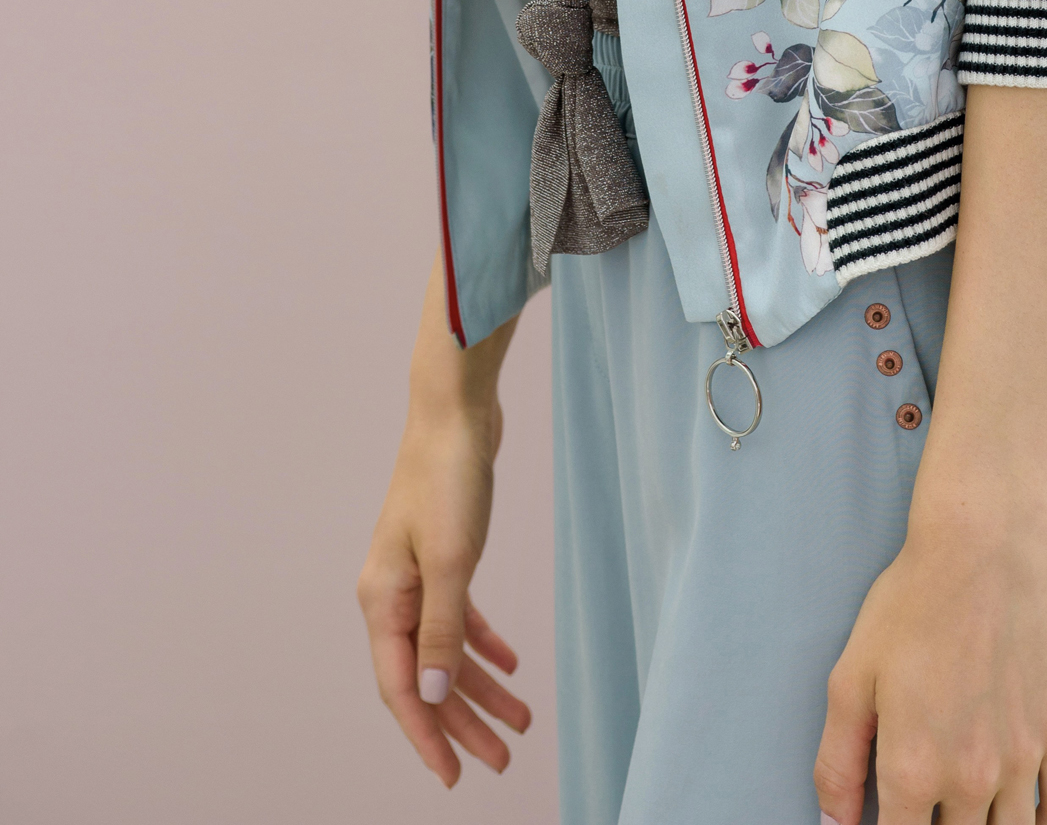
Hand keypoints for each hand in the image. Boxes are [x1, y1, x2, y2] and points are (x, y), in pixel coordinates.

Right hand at [357, 395, 532, 786]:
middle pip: (427, 677)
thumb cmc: (448, 479)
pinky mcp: (442, 557)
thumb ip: (442, 630)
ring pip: (446, 650)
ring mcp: (416, 576)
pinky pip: (458, 616)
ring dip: (480, 688)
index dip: (428, 736)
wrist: (456, 412)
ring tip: (521, 722)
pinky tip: (511, 664)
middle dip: (462, 722)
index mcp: (383, 602)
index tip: (455, 776)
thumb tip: (433, 694)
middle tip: (501, 760)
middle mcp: (393, 596)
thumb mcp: (452, 560)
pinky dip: (482, 642)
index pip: (403, 688)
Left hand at [814, 510, 1046, 823]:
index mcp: (912, 768)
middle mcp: (971, 776)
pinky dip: (1039, 819)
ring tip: (966, 807)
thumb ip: (837, 763)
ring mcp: (1022, 757)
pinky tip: (1016, 807)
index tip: (887, 819)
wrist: (984, 547)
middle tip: (925, 800)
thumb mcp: (851, 677)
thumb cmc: (913, 602)